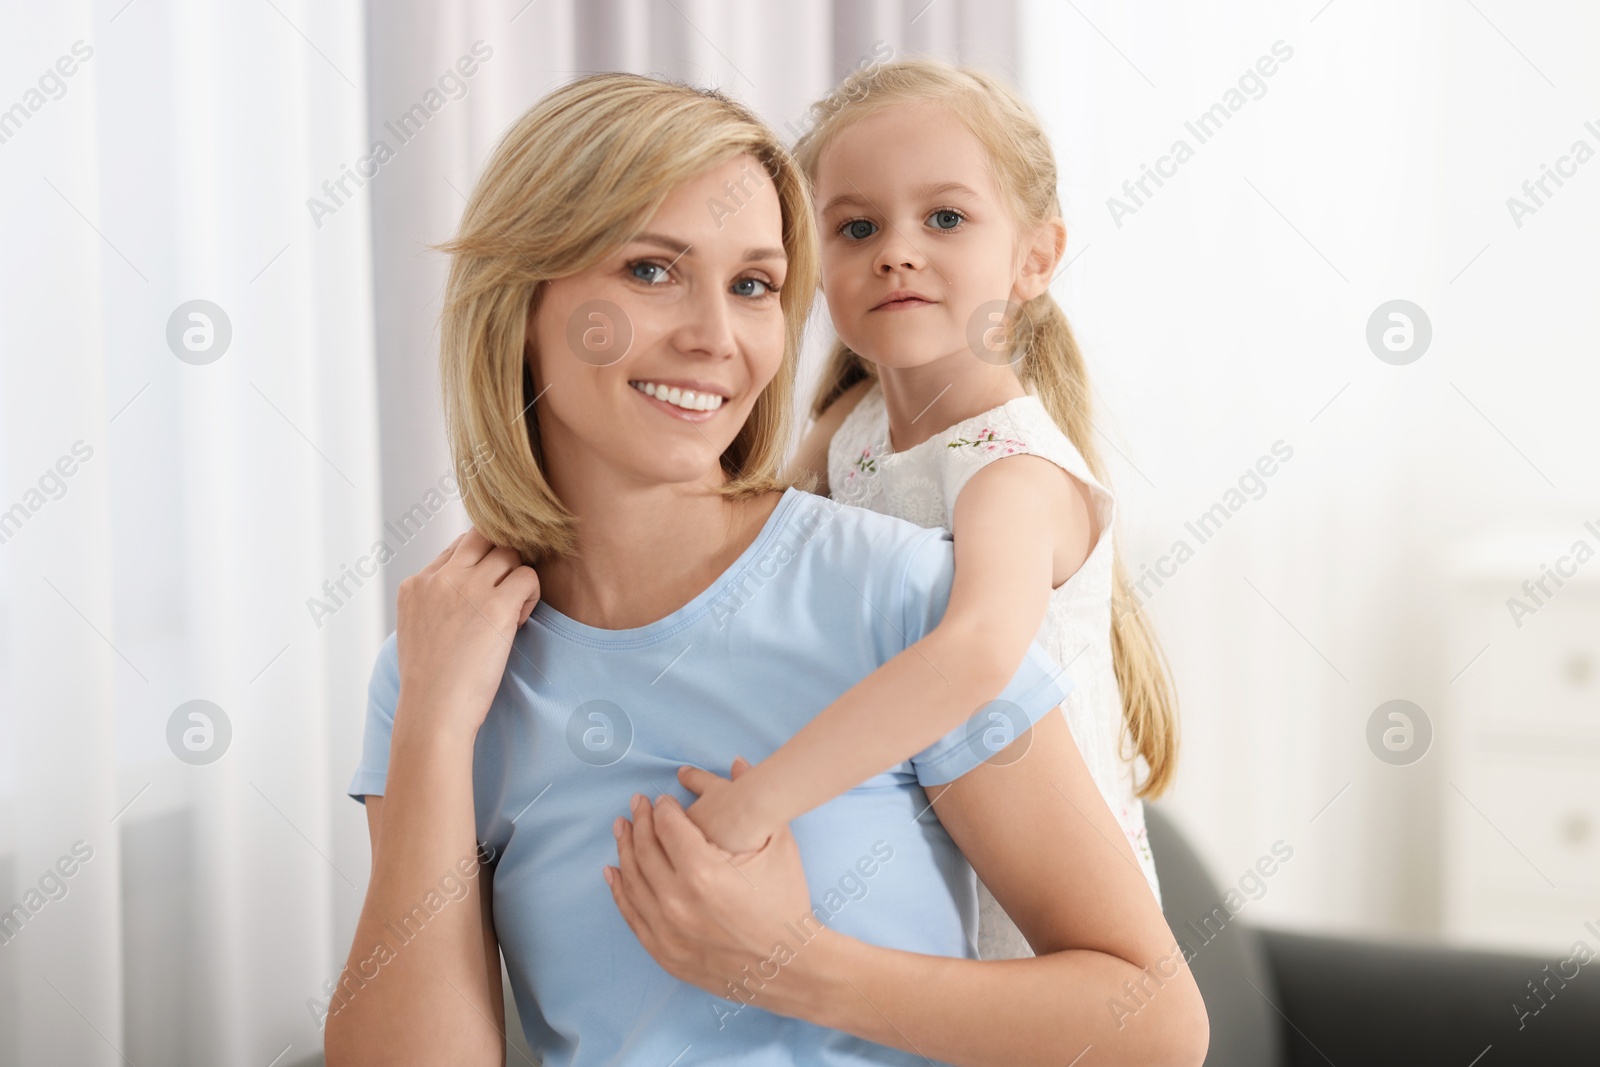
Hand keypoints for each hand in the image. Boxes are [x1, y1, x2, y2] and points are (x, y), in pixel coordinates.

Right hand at [394, 527, 539, 738]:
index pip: (457, 548)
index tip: (485, 593)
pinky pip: (528, 576)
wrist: (433, 711)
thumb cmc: (431, 683)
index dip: (479, 565)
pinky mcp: (497, 605)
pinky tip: (518, 621)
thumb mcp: (418, 631)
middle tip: (505, 591)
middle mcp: (440, 579)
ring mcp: (468, 588)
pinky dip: (531, 595)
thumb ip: (436, 602)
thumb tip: (469, 591)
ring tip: (511, 612)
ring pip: (509, 553)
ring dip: (518, 578)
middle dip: (500, 558)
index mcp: (416, 585)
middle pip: (482, 537)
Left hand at [603, 758, 819, 1014]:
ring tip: (621, 828)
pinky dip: (620, 890)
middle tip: (636, 804)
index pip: (668, 828)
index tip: (660, 799)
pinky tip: (614, 871)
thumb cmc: (786, 903)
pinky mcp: (664, 952)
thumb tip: (736, 762)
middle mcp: (678, 901)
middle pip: (645, 851)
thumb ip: (753, 801)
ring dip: (624, 850)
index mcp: (704, 872)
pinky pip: (632, 915)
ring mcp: (667, 931)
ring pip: (633, 881)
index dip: (662, 809)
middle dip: (639, 822)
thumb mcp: (778, 845)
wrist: (789, 966)